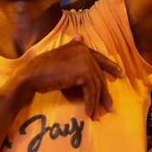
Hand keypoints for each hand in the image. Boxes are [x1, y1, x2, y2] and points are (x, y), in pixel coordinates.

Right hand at [9, 36, 123, 119]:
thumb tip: (81, 37)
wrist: (32, 74)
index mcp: (80, 47)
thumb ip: (72, 48)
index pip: (100, 58)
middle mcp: (85, 51)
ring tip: (97, 114)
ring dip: (97, 102)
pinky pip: (91, 91)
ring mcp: (85, 61)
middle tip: (110, 105)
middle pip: (100, 74)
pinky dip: (90, 103)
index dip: (110, 67)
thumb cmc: (43, 67)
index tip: (119, 75)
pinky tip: (88, 112)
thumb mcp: (60, 55)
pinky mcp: (83, 73)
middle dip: (105, 91)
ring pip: (96, 85)